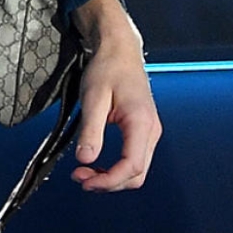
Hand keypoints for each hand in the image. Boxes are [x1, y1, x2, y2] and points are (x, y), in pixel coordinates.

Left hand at [67, 0, 160, 192]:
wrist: (119, 49)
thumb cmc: (108, 67)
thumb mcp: (93, 98)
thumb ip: (90, 130)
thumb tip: (85, 160)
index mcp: (141, 122)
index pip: (131, 166)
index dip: (108, 181)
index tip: (85, 181)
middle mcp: (151, 130)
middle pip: (137, 174)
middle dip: (108, 182)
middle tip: (80, 177)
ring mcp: (150, 131)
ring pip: (137, 170)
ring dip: (112, 178)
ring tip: (85, 172)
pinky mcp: (144, 130)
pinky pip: (134, 159)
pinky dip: (116, 168)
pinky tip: (97, 164)